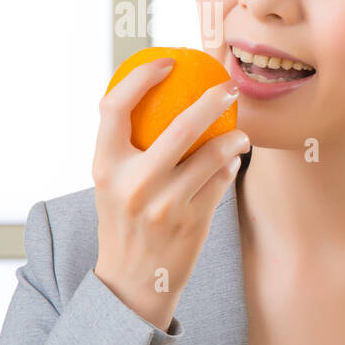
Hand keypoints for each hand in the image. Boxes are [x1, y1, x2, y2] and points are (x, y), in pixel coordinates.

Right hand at [91, 58, 249, 330]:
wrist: (131, 282)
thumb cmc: (125, 221)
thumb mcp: (112, 183)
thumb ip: (128, 148)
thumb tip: (161, 97)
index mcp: (104, 165)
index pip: (114, 106)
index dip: (141, 76)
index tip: (168, 62)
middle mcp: (132, 183)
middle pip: (180, 126)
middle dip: (213, 100)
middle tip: (230, 87)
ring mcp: (164, 204)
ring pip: (212, 155)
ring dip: (234, 138)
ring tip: (240, 134)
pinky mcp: (192, 222)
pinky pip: (221, 181)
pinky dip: (230, 166)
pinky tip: (232, 161)